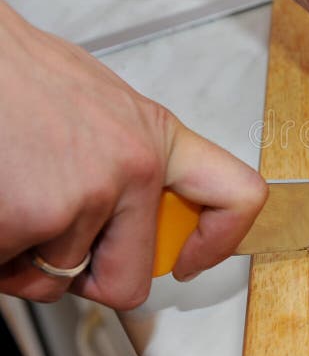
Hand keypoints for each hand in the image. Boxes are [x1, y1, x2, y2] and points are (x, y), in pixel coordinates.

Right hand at [0, 1, 266, 308]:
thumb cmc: (23, 75)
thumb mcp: (106, 107)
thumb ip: (129, 158)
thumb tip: (137, 207)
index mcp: (158, 139)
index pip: (238, 196)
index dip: (218, 243)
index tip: (190, 260)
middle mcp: (133, 168)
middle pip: (128, 280)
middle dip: (88, 274)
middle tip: (60, 241)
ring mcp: (85, 197)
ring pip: (58, 279)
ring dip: (30, 256)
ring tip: (16, 196)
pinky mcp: (30, 218)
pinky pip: (11, 274)